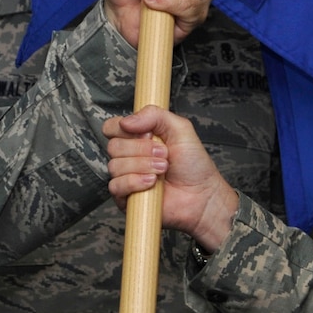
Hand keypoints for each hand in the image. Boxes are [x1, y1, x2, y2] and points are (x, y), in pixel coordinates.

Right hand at [101, 107, 238, 251]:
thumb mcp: (180, 128)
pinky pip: (116, 186)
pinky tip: (152, 182)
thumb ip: (154, 115)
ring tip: (163, 169)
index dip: (123, 128)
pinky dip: (135, 182)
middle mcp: (129, 156)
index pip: (111, 127)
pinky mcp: (126, 197)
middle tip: (164, 153)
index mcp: (137, 137)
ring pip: (115, 166)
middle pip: (114, 146)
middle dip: (142, 149)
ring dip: (143, 165)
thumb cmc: (193, 164)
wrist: (201, 193)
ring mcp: (126, 177)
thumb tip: (126, 121)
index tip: (147, 133)